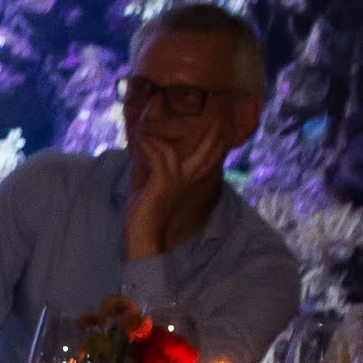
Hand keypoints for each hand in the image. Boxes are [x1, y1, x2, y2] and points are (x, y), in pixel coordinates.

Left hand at [123, 122, 223, 259]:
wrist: (143, 237)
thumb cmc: (144, 217)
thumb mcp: (152, 191)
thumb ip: (154, 175)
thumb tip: (145, 159)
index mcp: (184, 186)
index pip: (204, 166)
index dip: (214, 152)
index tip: (222, 138)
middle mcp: (183, 183)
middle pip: (203, 158)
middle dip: (211, 141)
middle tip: (218, 125)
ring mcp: (173, 183)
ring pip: (173, 153)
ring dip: (158, 142)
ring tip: (145, 134)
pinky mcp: (162, 184)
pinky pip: (158, 158)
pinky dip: (148, 147)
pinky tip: (140, 141)